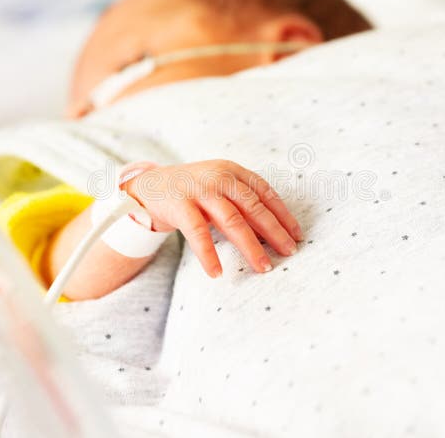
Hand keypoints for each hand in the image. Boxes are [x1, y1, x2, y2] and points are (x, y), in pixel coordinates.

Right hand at [123, 160, 302, 276]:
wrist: (147, 185)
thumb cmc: (191, 191)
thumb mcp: (218, 187)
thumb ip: (241, 202)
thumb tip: (273, 232)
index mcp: (232, 171)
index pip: (265, 192)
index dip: (283, 214)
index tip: (297, 235)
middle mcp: (219, 177)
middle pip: (254, 207)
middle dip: (275, 232)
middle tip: (289, 252)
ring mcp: (199, 190)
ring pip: (232, 221)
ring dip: (250, 246)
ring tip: (263, 267)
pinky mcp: (179, 206)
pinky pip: (198, 233)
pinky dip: (209, 254)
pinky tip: (217, 272)